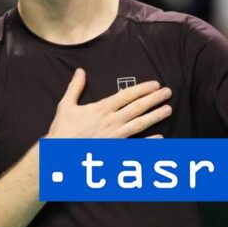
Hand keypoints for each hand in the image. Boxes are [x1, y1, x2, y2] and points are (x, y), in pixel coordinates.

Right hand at [46, 68, 171, 138]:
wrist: (59, 155)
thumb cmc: (62, 131)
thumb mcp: (66, 106)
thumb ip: (75, 87)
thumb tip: (80, 71)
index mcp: (101, 109)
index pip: (126, 95)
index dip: (142, 89)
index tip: (155, 84)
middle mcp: (111, 121)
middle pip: (137, 108)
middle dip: (154, 99)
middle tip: (168, 92)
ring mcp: (114, 137)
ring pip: (139, 124)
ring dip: (155, 116)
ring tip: (168, 109)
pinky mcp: (114, 150)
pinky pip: (135, 146)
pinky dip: (148, 143)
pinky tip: (160, 138)